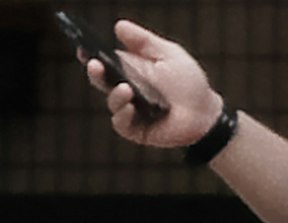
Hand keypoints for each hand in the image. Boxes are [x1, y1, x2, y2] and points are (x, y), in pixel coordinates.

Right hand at [89, 20, 218, 148]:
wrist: (205, 112)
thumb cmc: (188, 81)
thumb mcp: (167, 53)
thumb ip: (144, 41)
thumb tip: (118, 26)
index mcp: (131, 68)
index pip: (106, 60)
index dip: (92, 54)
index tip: (83, 47)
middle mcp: (128, 88)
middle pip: (102, 80)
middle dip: (95, 72)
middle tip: (93, 63)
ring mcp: (131, 110)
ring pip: (111, 102)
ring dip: (114, 95)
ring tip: (125, 88)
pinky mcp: (137, 130)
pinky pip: (121, 123)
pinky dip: (123, 114)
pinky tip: (129, 106)